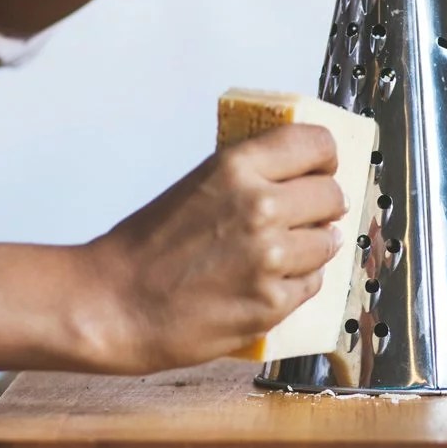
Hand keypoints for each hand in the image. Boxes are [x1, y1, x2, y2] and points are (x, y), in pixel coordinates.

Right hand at [84, 125, 347, 373]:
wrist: (114, 303)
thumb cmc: (145, 249)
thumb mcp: (198, 184)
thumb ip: (250, 175)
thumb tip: (299, 176)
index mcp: (237, 168)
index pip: (315, 144)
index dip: (325, 157)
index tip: (323, 167)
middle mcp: (260, 207)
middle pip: (332, 195)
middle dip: (323, 206)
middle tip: (306, 216)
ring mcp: (270, 258)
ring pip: (328, 243)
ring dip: (311, 247)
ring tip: (278, 254)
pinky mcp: (272, 303)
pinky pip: (311, 284)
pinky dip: (294, 284)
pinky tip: (263, 282)